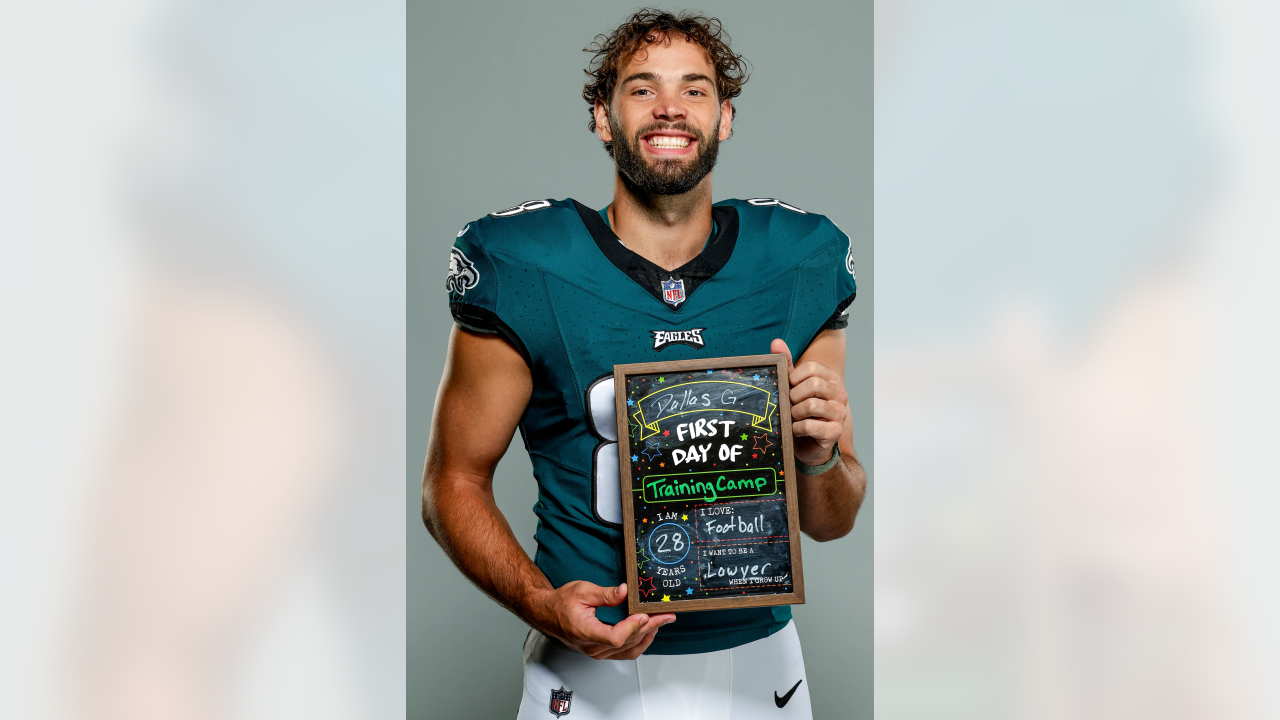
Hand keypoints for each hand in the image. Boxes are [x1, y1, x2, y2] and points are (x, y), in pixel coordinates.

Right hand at [531, 581, 674, 659]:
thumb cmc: (561, 603)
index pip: (616, 637)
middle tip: (665, 614)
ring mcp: (597, 651)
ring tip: (661, 622)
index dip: (633, 627)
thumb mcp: (581, 590)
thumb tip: (624, 592)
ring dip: (647, 636)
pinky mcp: (601, 651)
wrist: (547, 613)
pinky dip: (639, 643)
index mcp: (586, 632)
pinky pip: (624, 653)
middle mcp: (593, 646)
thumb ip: (604, 593)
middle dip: (649, 626)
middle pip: (627, 642)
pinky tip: (648, 632)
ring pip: (628, 649)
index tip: (645, 614)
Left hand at [772, 339, 847, 466]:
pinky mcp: (835, 431)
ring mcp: (840, 413)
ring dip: (795, 413)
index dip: (794, 378)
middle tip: (790, 405)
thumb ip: (787, 365)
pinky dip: (797, 428)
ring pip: (811, 405)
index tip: (789, 389)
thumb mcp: (792, 387)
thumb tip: (776, 342)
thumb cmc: (800, 412)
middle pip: (813, 384)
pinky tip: (796, 429)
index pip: (811, 368)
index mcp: (830, 379)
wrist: (808, 444)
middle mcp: (840, 394)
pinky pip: (810, 426)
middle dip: (794, 396)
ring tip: (793, 417)